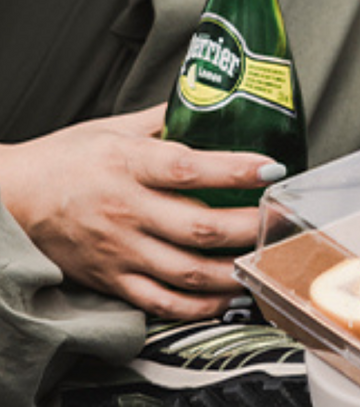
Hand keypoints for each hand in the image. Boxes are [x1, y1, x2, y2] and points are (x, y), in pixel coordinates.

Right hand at [0, 105, 289, 320]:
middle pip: (201, 228)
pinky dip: (202, 307)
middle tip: (285, 220)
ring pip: (190, 272)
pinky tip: (230, 296)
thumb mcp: (110, 128)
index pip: (190, 169)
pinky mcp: (113, 281)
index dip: (235, 170)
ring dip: (238, 271)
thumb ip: (163, 118)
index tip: (272, 168)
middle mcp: (127, 211)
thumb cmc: (61, 160)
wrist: (6, 200)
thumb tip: (207, 99)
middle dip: (253, 227)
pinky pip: (164, 303)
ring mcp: (120, 251)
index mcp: (128, 166)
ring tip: (268, 260)